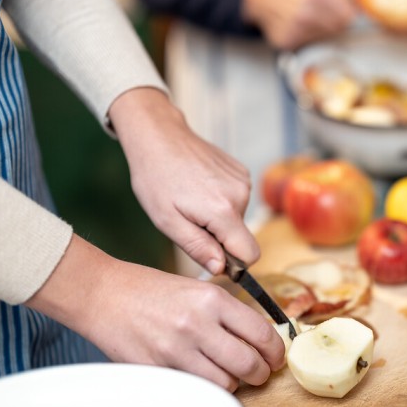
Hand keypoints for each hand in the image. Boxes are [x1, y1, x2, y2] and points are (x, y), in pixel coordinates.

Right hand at [27, 235, 284, 389]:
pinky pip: (195, 388)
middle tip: (261, 373)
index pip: (261, 333)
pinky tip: (205, 376)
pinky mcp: (158, 370)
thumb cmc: (151, 290)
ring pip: (225, 383)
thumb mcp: (197, 289)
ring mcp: (176, 350)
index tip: (277, 356)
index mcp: (212, 299)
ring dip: (233, 383)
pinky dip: (206, 387)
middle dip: (261, 373)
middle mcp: (197, 324)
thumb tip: (258, 337)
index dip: (275, 351)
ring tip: (230, 374)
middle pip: (248, 364)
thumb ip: (228, 312)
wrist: (103, 295)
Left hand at [108, 87, 256, 273]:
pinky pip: (238, 199)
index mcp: (223, 211)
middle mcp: (240, 195)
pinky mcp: (241, 171)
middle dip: (220, 238)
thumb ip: (198, 248)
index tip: (212, 257)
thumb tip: (221, 269)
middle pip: (242, 236)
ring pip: (239, 218)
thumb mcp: (167, 222)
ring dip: (219, 218)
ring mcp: (243, 180)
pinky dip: (221, 200)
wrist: (159, 137)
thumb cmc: (156, 179)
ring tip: (192, 201)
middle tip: (189, 222)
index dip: (234, 264)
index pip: (250, 254)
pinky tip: (200, 188)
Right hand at [242, 0, 370, 49]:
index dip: (347, 10)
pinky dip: (305, 36)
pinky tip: (297, 24)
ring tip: (308, 15)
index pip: (349, 15)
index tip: (340, 6)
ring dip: (321, 29)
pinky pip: (307, 44)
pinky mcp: (286, 41)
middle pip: (338, 28)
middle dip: (335, 19)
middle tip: (322, 10)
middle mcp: (305, 12)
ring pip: (324, 37)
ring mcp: (294, 29)